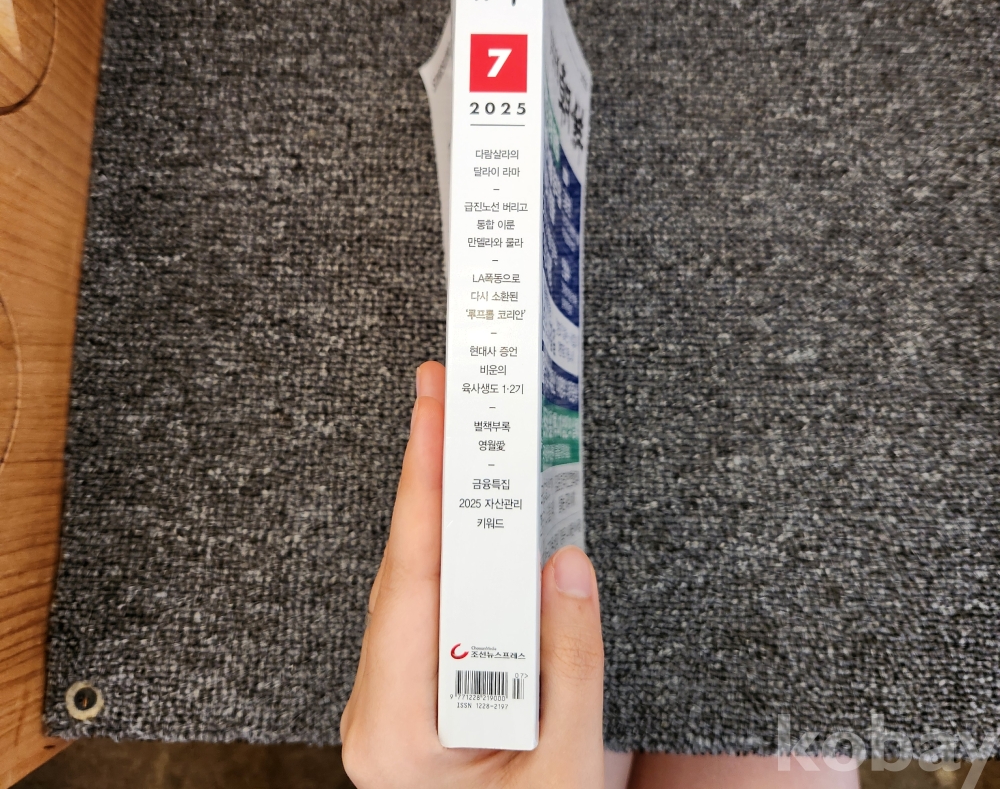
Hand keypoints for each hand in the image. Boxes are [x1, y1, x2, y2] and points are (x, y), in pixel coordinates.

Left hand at [341, 361, 605, 788]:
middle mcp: (376, 710)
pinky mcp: (409, 689)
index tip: (433, 411)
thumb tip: (566, 563)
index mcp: (400, 732)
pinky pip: (425, 600)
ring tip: (459, 435)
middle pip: (405, 565)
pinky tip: (469, 509)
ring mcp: (387, 699)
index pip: (412, 580)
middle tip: (445, 393)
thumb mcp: (570, 765)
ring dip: (438, 505)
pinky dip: (451, 547)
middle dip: (427, 473)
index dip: (424, 484)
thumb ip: (572, 662)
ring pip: (411, 577)